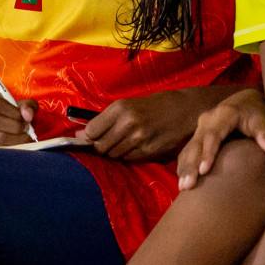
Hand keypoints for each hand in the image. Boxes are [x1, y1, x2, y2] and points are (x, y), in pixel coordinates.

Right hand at [0, 90, 39, 146]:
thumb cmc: (4, 110)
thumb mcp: (16, 103)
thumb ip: (27, 105)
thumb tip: (28, 115)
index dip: (14, 112)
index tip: (26, 118)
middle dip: (15, 127)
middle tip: (26, 129)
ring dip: (16, 139)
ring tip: (24, 137)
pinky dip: (11, 148)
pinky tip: (17, 144)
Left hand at [83, 91, 208, 160]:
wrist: (184, 110)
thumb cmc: (151, 106)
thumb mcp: (126, 105)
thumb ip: (104, 120)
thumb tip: (81, 135)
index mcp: (120, 109)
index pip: (92, 131)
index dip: (89, 136)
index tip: (92, 136)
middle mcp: (128, 123)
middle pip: (100, 147)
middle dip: (100, 147)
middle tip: (107, 141)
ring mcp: (140, 139)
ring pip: (114, 155)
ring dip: (114, 152)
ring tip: (123, 142)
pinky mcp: (150, 151)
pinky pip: (129, 159)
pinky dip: (128, 155)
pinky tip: (134, 146)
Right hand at [176, 88, 264, 189]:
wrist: (244, 102)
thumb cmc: (254, 113)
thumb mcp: (261, 120)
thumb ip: (264, 134)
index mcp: (222, 115)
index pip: (212, 136)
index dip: (207, 153)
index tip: (204, 171)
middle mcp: (207, 120)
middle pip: (196, 144)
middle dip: (191, 165)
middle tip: (187, 185)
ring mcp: (200, 127)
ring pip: (189, 149)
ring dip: (185, 168)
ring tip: (182, 187)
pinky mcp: (198, 135)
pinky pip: (188, 150)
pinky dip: (184, 165)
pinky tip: (182, 180)